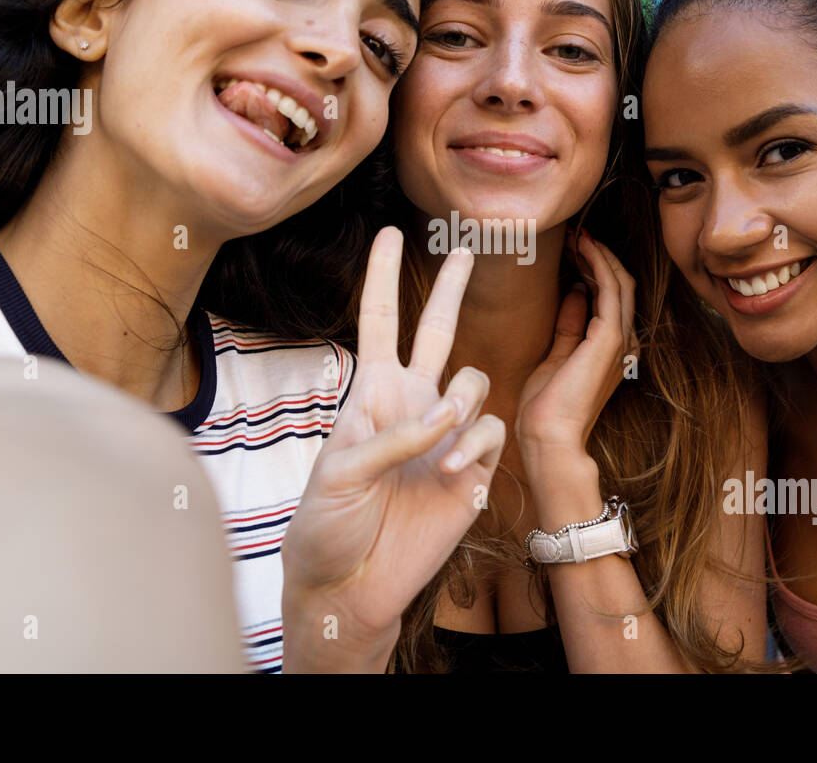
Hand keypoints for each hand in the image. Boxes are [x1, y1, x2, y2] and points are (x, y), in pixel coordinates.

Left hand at [281, 227, 504, 668]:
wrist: (352, 582)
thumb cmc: (327, 524)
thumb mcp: (338, 472)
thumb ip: (391, 436)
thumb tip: (446, 415)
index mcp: (371, 394)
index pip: (379, 322)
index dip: (384, 277)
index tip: (389, 234)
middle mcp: (412, 404)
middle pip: (436, 330)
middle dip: (451, 288)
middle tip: (467, 247)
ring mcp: (445, 435)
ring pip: (474, 379)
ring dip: (462, 398)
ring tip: (442, 437)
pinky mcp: (471, 467)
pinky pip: (490, 431)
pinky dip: (474, 444)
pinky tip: (453, 471)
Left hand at [515, 229, 638, 466]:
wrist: (548, 438)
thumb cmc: (545, 408)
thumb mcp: (555, 357)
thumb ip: (569, 325)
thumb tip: (574, 292)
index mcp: (610, 349)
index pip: (609, 298)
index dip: (594, 268)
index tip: (573, 247)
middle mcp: (622, 343)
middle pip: (620, 286)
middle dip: (598, 256)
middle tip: (576, 233)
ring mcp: (619, 341)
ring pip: (619, 283)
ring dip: (599, 255)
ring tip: (578, 234)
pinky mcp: (609, 339)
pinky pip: (611, 291)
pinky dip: (598, 265)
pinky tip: (583, 248)